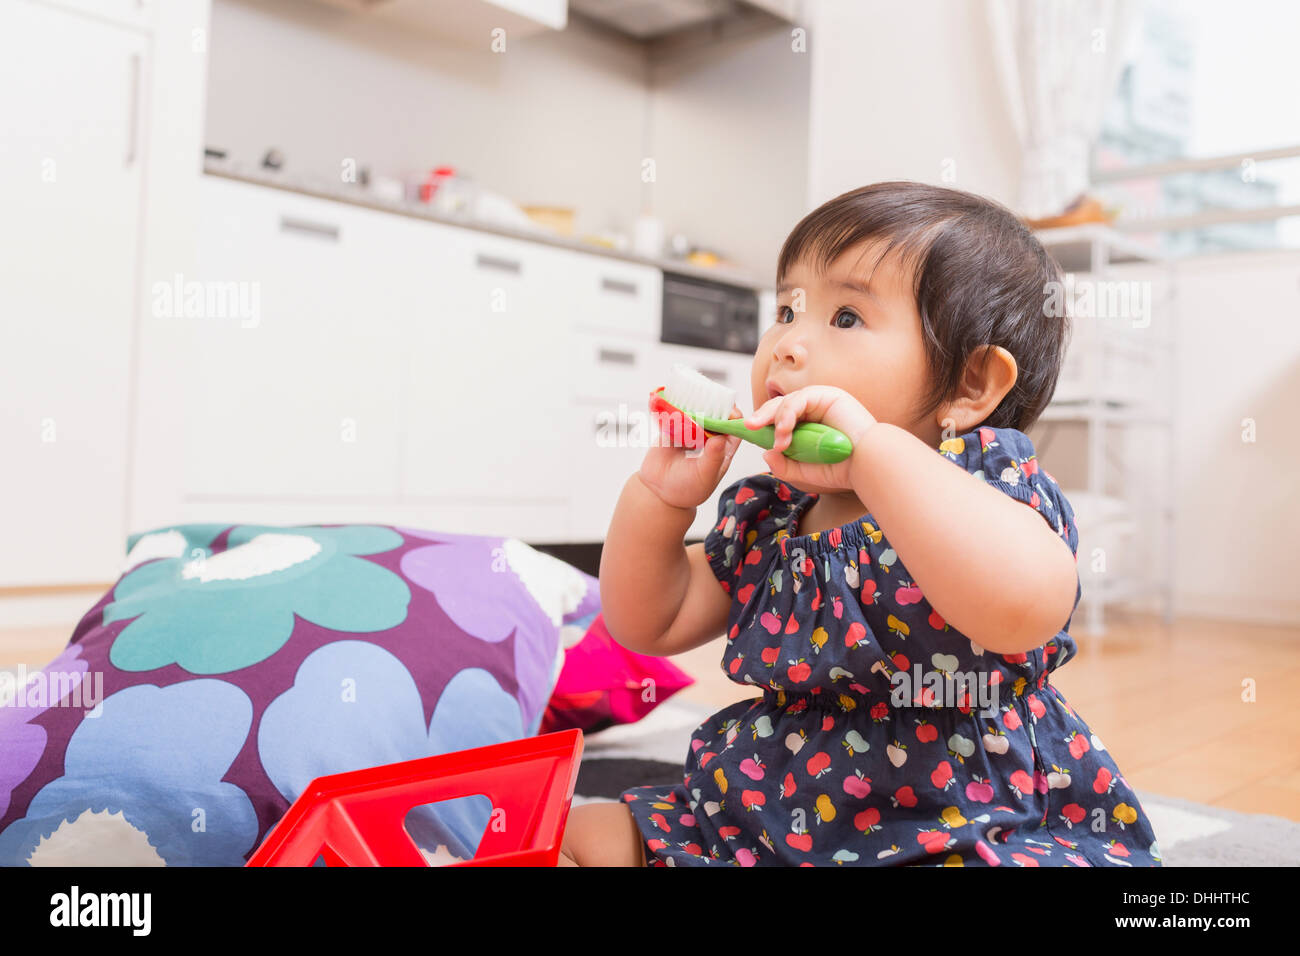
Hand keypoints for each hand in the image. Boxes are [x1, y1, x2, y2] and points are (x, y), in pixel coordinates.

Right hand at [638, 402, 743, 509]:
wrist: (659, 491)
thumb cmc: (688, 488)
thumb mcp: (704, 475)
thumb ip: (713, 458)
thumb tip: (720, 439)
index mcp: (723, 447)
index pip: (734, 426)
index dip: (734, 417)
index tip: (728, 412)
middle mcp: (709, 436)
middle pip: (716, 413)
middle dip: (713, 405)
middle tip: (705, 402)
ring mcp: (691, 431)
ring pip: (696, 411)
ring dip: (693, 404)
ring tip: (689, 401)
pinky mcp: (673, 428)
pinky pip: (675, 414)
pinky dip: (674, 406)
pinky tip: (672, 402)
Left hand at [743, 385, 876, 491]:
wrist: (867, 466)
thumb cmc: (841, 470)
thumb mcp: (804, 472)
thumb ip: (784, 465)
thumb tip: (766, 452)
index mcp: (810, 424)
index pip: (781, 419)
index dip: (763, 424)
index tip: (746, 432)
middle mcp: (815, 409)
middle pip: (779, 407)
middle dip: (762, 417)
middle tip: (748, 428)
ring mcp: (822, 400)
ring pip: (787, 402)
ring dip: (776, 421)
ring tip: (778, 442)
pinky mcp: (828, 394)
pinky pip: (799, 399)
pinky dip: (788, 414)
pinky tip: (785, 431)